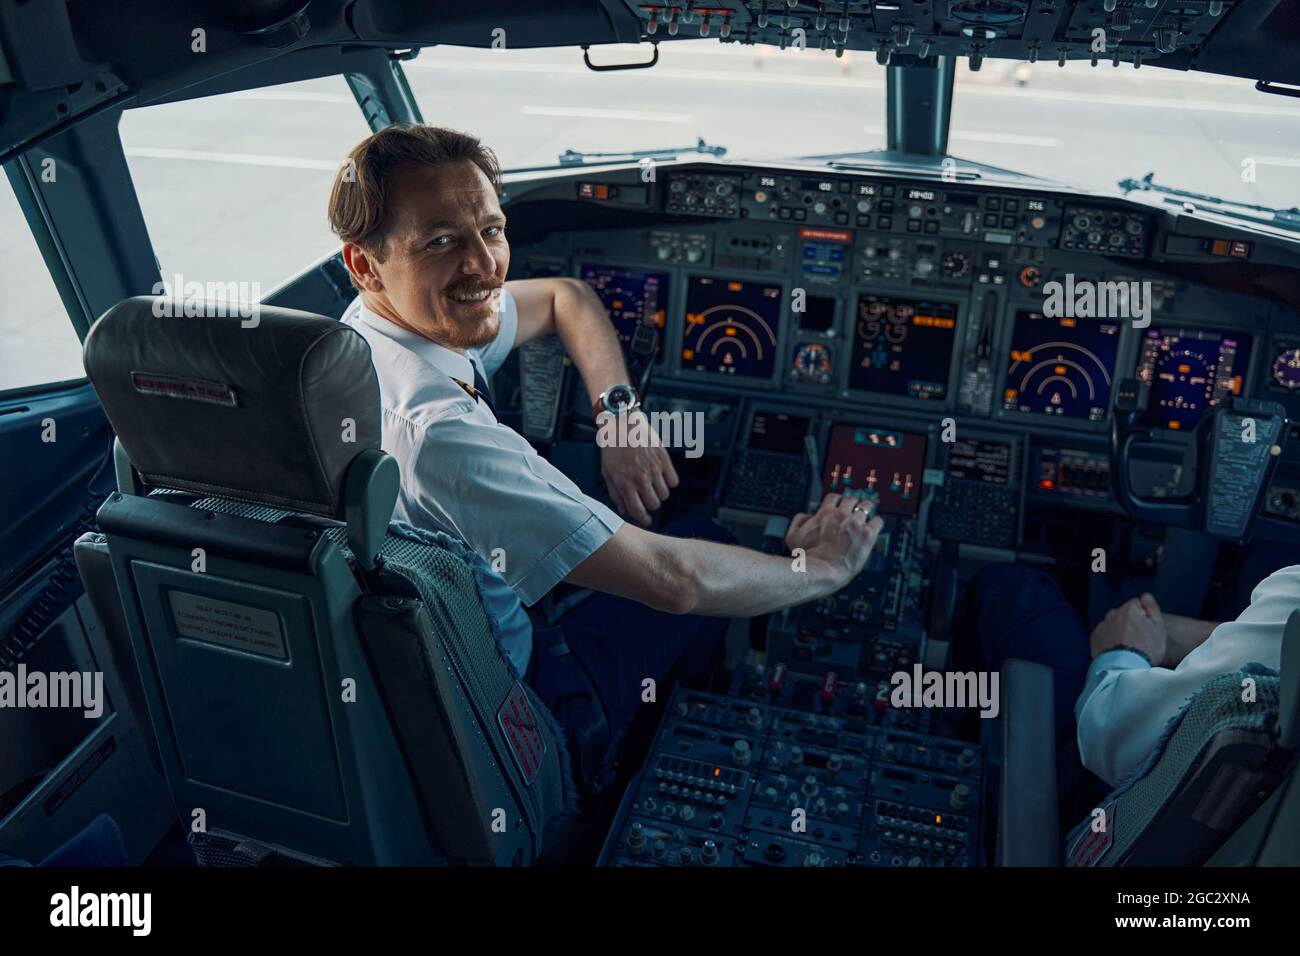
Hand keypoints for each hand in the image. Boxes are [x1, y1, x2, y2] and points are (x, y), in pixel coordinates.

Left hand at [599, 410, 679, 525]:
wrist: (621, 423)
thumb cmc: (612, 449)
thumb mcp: (608, 473)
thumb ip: (616, 494)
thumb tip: (626, 512)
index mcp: (625, 484)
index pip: (639, 512)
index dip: (644, 519)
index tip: (646, 519)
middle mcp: (641, 479)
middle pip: (655, 505)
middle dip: (651, 505)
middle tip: (647, 498)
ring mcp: (654, 469)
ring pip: (665, 494)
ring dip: (660, 493)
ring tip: (653, 485)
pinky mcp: (664, 459)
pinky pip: (674, 481)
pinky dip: (669, 482)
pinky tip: (661, 477)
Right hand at [785, 494, 883, 588]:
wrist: (821, 571)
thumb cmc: (807, 557)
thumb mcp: (793, 536)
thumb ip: (799, 520)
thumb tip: (807, 515)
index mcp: (825, 513)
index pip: (835, 497)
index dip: (838, 502)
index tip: (840, 507)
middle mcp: (841, 515)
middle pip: (852, 499)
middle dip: (853, 505)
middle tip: (854, 512)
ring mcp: (856, 523)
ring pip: (867, 506)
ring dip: (866, 512)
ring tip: (866, 519)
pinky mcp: (868, 534)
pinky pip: (878, 521)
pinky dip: (876, 524)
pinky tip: (874, 528)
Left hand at [1090, 592, 1166, 664]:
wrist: (1126, 668)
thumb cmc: (1146, 649)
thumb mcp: (1159, 628)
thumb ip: (1152, 608)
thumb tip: (1146, 595)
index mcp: (1129, 609)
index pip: (1136, 604)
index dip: (1143, 615)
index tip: (1145, 628)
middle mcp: (1113, 613)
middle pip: (1123, 614)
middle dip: (1128, 622)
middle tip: (1136, 639)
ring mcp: (1102, 625)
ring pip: (1112, 623)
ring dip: (1117, 630)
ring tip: (1125, 646)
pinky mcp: (1094, 637)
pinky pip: (1103, 634)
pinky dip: (1108, 639)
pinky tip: (1115, 649)